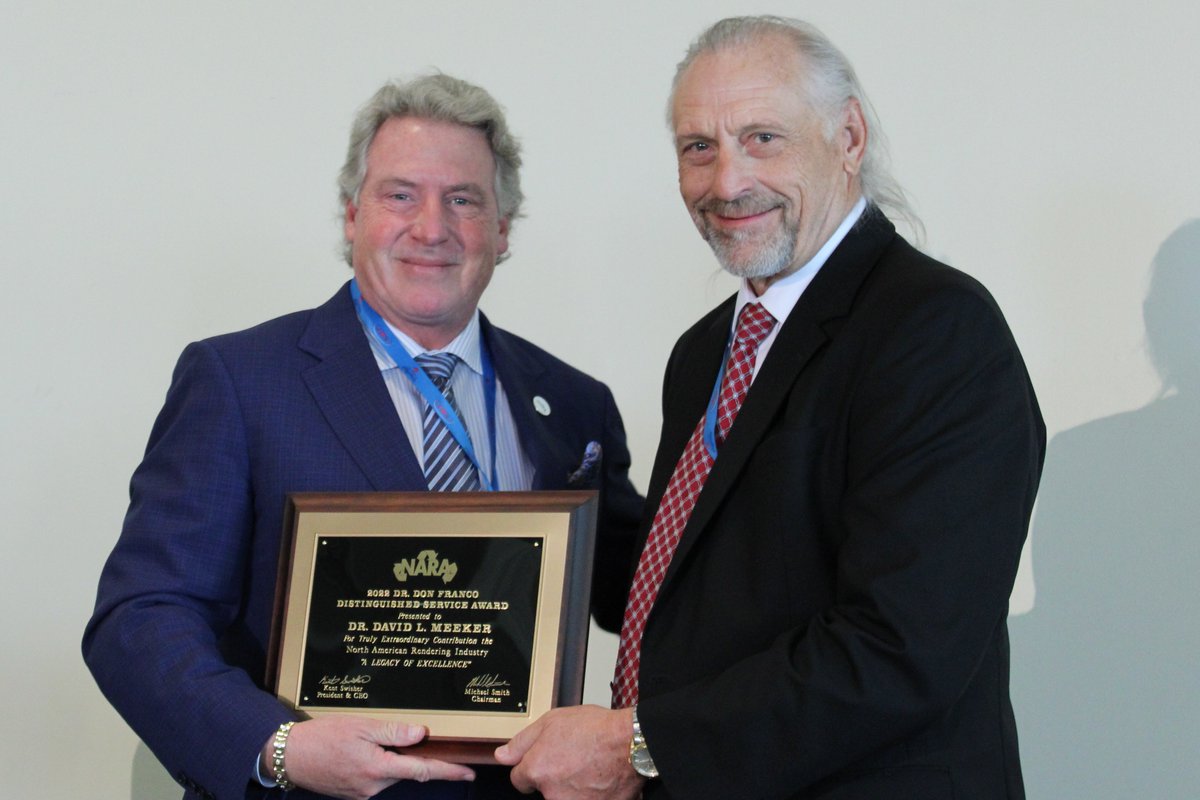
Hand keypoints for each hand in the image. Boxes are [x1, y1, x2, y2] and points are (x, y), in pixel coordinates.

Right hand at [262, 716, 474, 799]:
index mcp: (377, 768)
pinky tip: (364, 750)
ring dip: (394, 758)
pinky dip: (380, 764)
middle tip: (415, 736)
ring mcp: (363, 792)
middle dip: (415, 756)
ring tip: (373, 739)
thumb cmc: (322, 737)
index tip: (469, 772)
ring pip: (391, 773)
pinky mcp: (354, 793)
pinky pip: (377, 777)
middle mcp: (373, 786)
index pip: (422, 770)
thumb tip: (421, 734)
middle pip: (407, 770)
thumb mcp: (360, 726)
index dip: (448, 771)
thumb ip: (393, 732)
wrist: (289, 757)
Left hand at [494, 705, 643, 799]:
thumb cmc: (597, 729)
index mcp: (537, 770)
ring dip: (574, 787)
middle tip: (574, 760)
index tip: (546, 761)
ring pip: (564, 797)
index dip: (533, 767)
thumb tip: (502, 755)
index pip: (519, 780)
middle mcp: (552, 793)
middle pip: (544, 791)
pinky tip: (600, 779)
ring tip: (590, 768)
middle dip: (555, 778)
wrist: (632, 743)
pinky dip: (591, 794)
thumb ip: (522, 741)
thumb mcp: (553, 721)